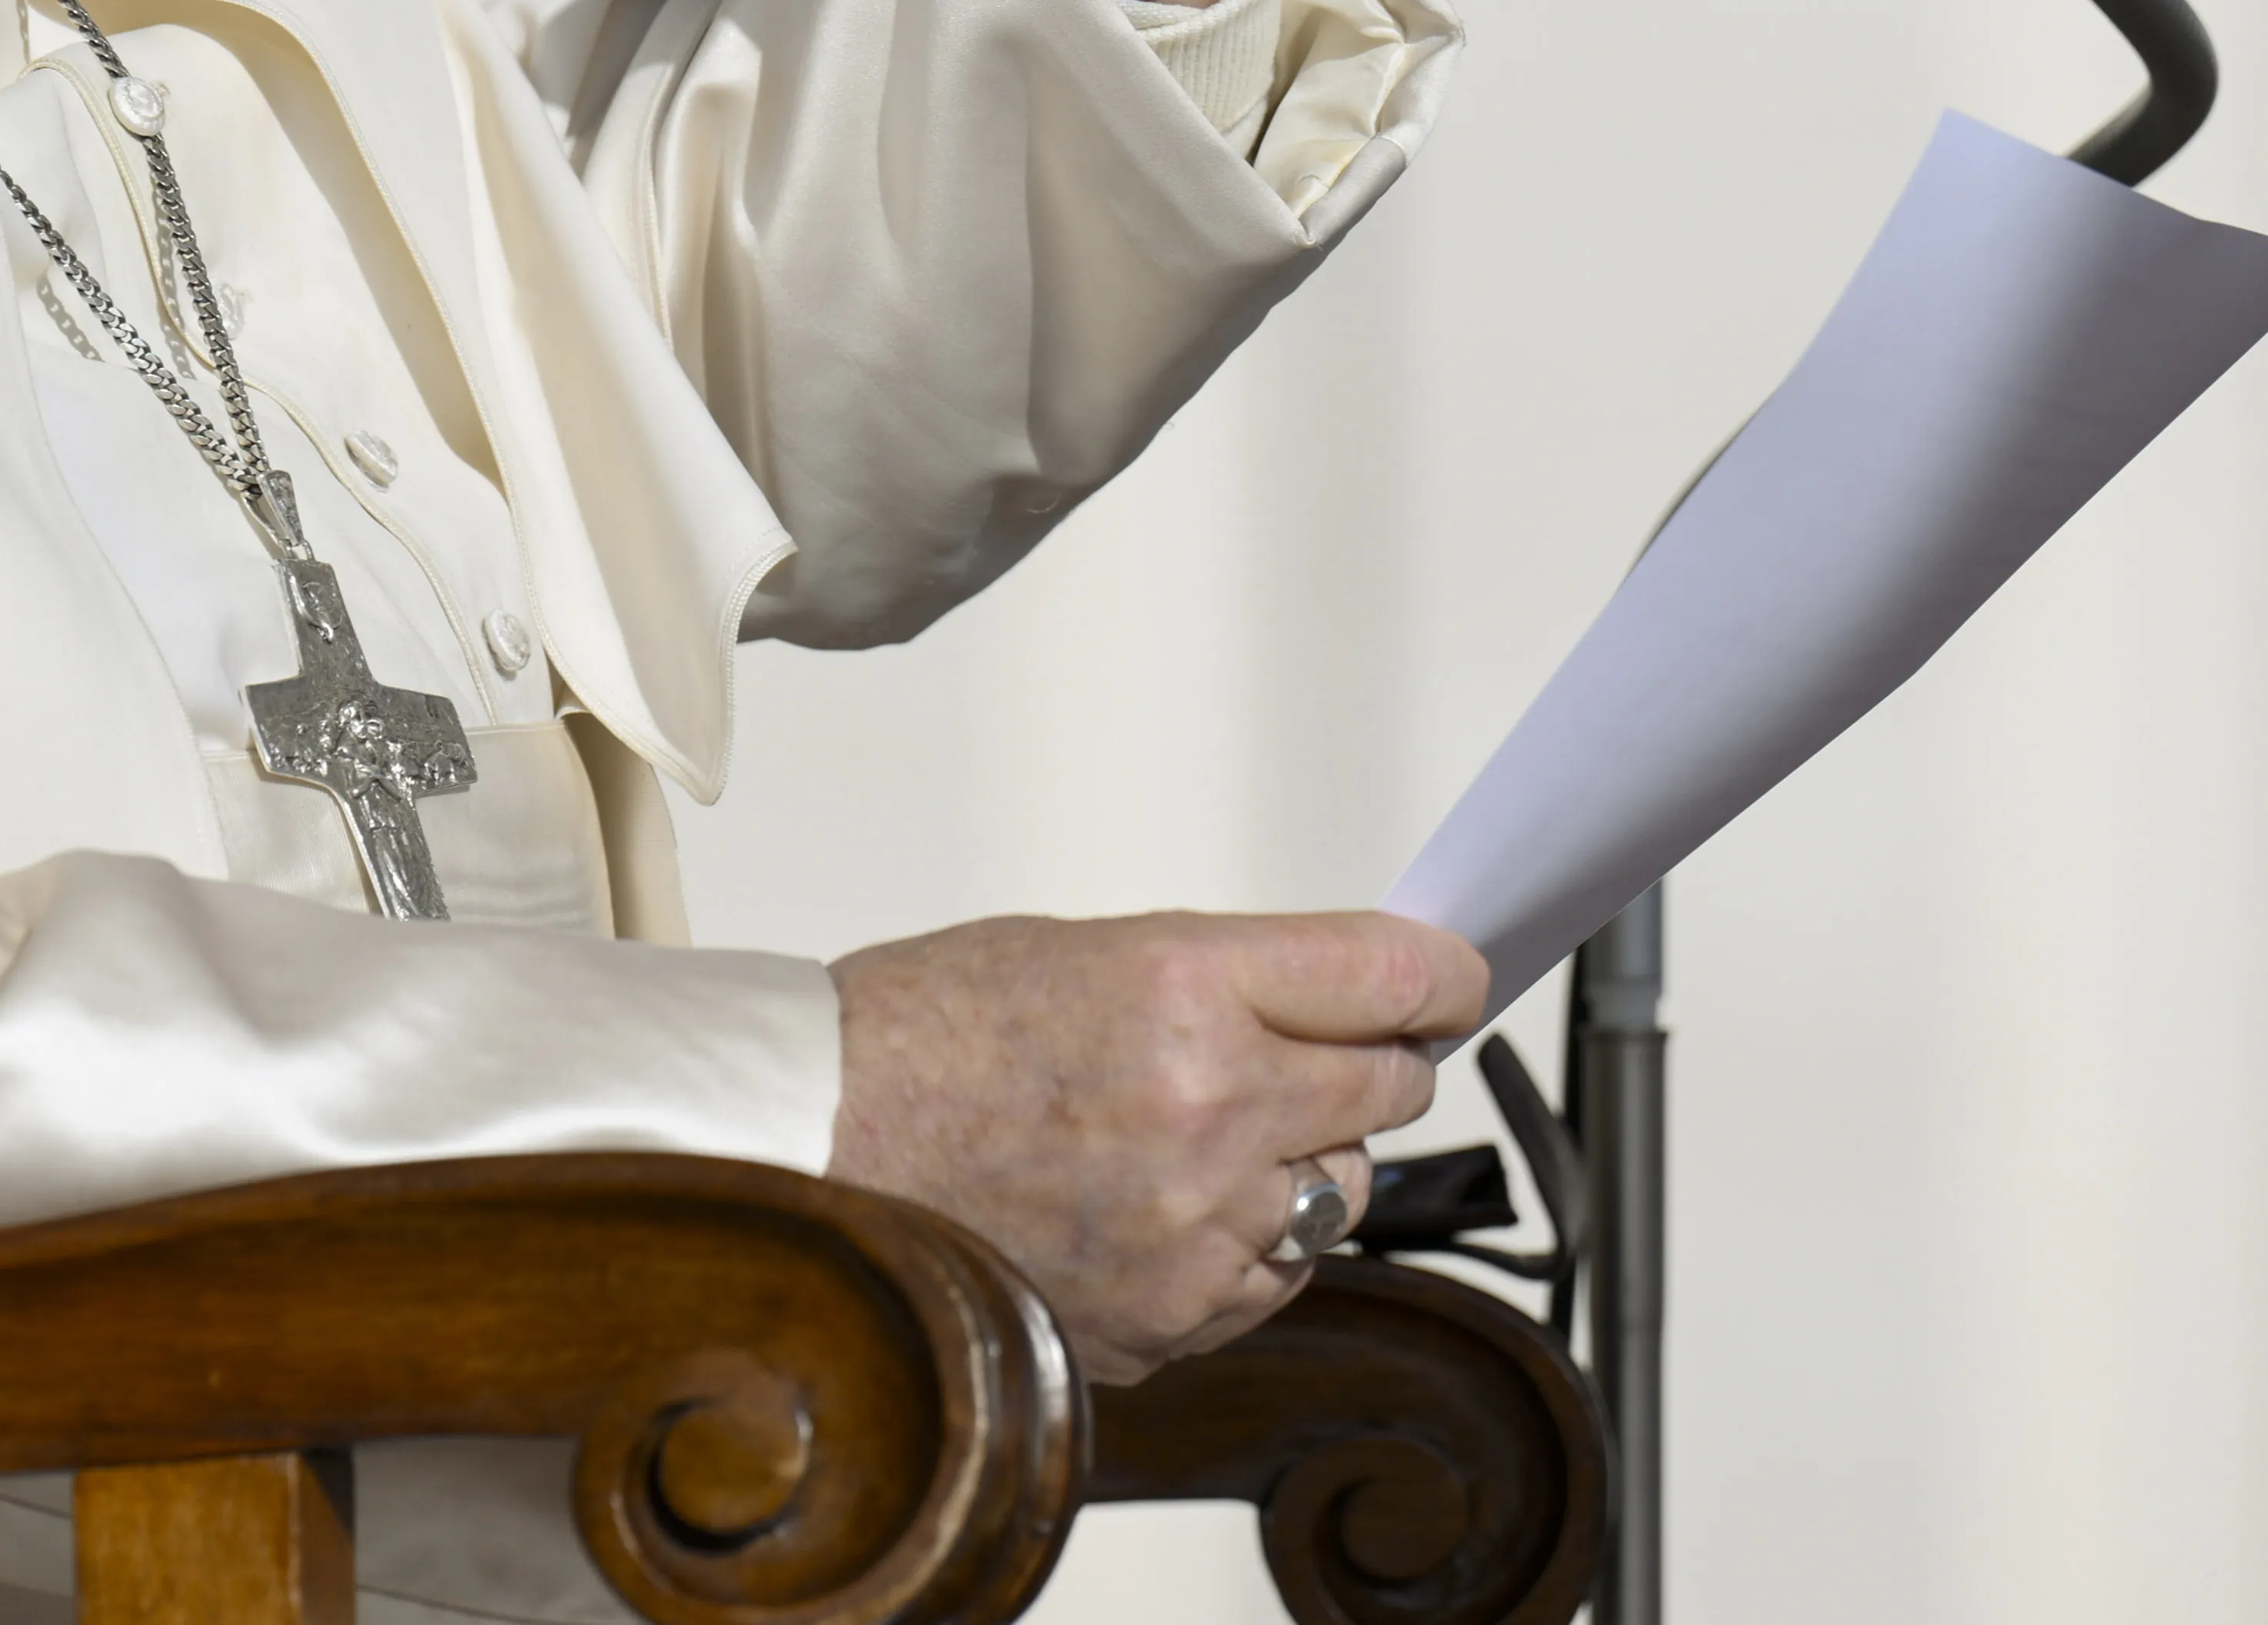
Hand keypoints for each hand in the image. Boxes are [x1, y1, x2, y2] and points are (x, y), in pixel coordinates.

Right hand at [825, 909, 1490, 1383]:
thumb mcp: (1089, 951)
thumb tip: (1345, 1004)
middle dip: (1377, 1062)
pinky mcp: (1167, 1316)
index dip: (1446, 976)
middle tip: (1338, 1051)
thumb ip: (1230, 982)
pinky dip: (1251, 1243)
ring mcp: (1191, 1229)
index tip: (1454, 980)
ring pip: (1341, 1192)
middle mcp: (1207, 1110)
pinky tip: (1174, 1206)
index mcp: (1184, 990)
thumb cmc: (924, 1035)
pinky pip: (1274, 1277)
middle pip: (1389, 1087)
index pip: (1392, 979)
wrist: (813, 1145)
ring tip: (1216, 1135)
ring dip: (1311, 1158)